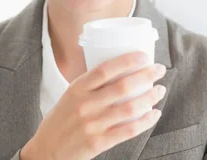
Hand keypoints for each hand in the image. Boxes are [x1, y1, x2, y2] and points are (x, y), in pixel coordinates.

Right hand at [21, 52, 166, 159]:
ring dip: (150, 98)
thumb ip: (90, 86)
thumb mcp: (70, 96)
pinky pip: (128, 130)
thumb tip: (119, 72)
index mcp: (76, 89)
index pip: (104, 70)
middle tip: (159, 70)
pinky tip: (154, 114)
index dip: (126, 61)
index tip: (143, 56)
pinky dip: (145, 121)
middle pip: (122, 87)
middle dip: (146, 76)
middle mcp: (85, 105)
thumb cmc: (61, 120)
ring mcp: (92, 124)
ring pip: (129, 108)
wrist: (47, 150)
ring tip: (160, 91)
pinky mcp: (99, 142)